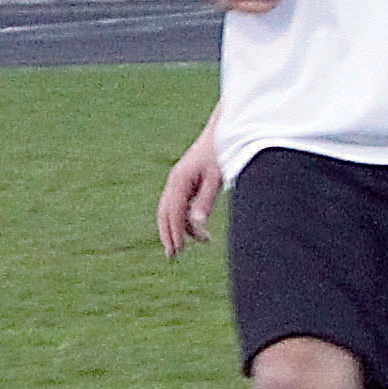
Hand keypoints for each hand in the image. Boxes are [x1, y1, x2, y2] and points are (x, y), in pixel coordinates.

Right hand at [157, 134, 223, 256]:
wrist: (222, 133)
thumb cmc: (221, 154)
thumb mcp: (217, 179)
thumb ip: (205, 202)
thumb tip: (197, 225)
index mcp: (180, 180)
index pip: (172, 212)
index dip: (173, 232)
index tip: (177, 250)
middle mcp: (175, 181)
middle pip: (165, 212)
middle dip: (168, 234)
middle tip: (173, 255)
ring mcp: (178, 182)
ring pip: (170, 210)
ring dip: (178, 228)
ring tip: (189, 246)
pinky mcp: (185, 182)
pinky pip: (178, 205)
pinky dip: (183, 219)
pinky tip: (196, 230)